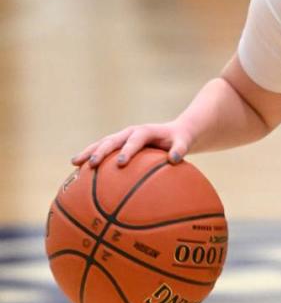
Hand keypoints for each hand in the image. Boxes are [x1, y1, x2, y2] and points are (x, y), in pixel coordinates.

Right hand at [72, 122, 191, 167]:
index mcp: (144, 131)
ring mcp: (121, 137)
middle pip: (111, 140)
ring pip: (101, 143)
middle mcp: (129, 132)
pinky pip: (102, 150)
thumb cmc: (179, 140)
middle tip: (90, 164)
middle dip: (100, 151)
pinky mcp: (117, 144)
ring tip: (74, 163)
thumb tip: (174, 159)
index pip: (135, 140)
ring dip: (88, 152)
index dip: (127, 150)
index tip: (120, 163)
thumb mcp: (184, 143)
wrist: (173, 132)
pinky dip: (90, 157)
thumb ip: (180, 149)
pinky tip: (79, 170)